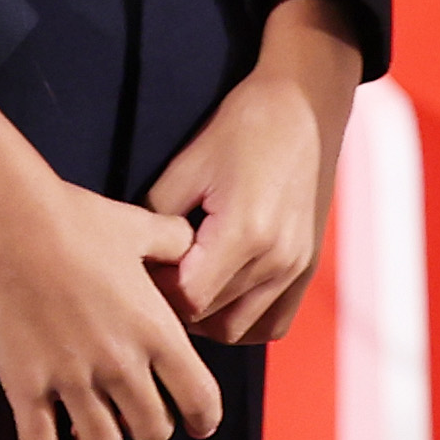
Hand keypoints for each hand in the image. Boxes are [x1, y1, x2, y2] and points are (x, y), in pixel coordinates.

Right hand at [0, 95, 221, 439]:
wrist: (2, 215)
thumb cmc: (71, 216)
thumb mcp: (135, 225)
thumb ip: (171, 241)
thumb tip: (188, 243)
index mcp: (155, 331)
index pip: (201, 402)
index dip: (203, 419)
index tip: (194, 424)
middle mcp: (120, 364)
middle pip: (152, 432)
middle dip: (144, 425)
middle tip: (127, 408)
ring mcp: (71, 378)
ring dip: (97, 436)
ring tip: (84, 416)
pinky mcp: (23, 383)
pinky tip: (41, 422)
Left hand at [146, 0, 367, 342]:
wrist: (305, 109)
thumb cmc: (243, 128)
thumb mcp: (188, 165)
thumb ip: (158, 217)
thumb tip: (133, 256)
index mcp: (245, 234)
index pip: (188, 298)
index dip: (155, 292)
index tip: (137, 269)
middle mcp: (276, 261)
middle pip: (211, 318)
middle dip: (174, 307)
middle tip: (150, 280)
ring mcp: (296, 269)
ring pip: (240, 330)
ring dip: (206, 320)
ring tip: (181, 288)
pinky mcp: (306, 269)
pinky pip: (273, 323)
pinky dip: (242, 323)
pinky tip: (218, 298)